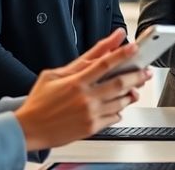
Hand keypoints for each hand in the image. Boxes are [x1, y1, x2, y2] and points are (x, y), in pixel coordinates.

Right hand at [15, 31, 150, 150]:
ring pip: (121, 101)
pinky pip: (115, 117)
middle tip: (145, 70)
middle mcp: (85, 98)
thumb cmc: (40, 101)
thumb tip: (101, 48)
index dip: (122, 53)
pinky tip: (118, 104)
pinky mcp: (92, 127)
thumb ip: (80, 61)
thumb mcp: (54, 74)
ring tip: (135, 87)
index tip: (134, 46)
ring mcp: (90, 114)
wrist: (29, 129)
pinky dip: (120, 109)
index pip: (104, 63)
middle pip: (120, 83)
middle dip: (137, 75)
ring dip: (131, 93)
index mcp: (75, 82)